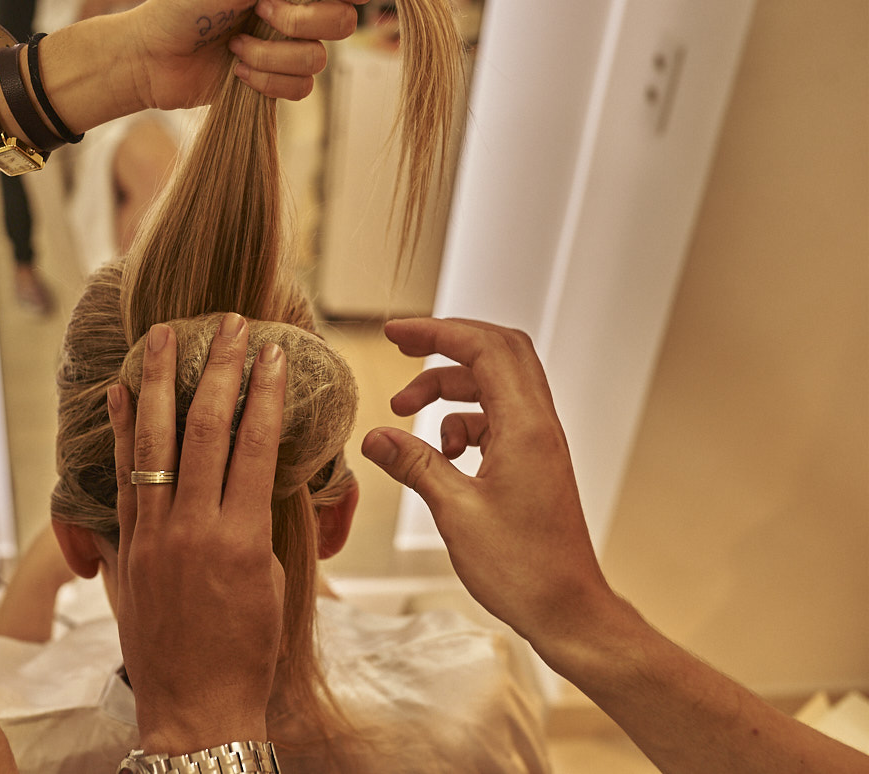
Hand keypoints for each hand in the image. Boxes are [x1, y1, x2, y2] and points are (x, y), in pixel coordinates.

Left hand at [108, 313, 285, 753]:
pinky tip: (116, 393)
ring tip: (163, 336)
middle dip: (218, 369)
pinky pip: (122, 477)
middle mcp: (193, 527)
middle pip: (206, 429)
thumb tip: (257, 468)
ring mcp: (153, 535)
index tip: (272, 351)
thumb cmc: (248, 650)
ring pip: (155, 442)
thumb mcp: (274, 579)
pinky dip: (119, 431)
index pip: (256, 444)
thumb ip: (262, 517)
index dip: (265, 392)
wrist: (197, 707)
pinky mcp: (127, 547)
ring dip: (160, 383)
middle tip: (227, 324)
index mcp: (243, 537)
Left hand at [129, 0, 373, 105]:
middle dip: (300, 21)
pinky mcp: (278, 83)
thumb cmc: (184, 6)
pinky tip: (238, 71)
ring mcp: (288, 49)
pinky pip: (301, 89)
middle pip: (342, 22)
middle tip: (260, 12)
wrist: (154, 57)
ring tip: (236, 46)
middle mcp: (297, 11)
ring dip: (272, 55)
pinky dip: (267, 81)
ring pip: (317, 60)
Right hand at [360, 318, 615, 651]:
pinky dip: (463, 421)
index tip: (394, 333)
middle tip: (402, 348)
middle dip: (446, 344)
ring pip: (494, 385)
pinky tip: (441, 452)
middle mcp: (539, 425)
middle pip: (498, 351)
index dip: (436, 332)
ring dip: (449, 388)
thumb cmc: (521, 568)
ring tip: (406, 412)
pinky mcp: (533, 461)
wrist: (567, 609)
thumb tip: (375, 436)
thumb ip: (415, 465)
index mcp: (525, 427)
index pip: (484, 348)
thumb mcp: (454, 512)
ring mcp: (539, 442)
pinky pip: (496, 418)